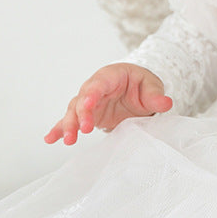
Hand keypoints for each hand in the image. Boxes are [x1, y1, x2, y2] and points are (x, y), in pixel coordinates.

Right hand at [44, 63, 171, 144]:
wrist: (137, 90)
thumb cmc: (142, 84)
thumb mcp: (152, 86)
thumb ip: (156, 95)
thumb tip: (166, 103)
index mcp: (110, 76)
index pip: (98, 85)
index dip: (91, 95)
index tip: (88, 107)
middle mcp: (95, 88)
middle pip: (82, 100)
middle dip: (79, 115)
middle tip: (81, 130)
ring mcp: (89, 103)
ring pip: (73, 112)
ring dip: (69, 125)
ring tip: (68, 140)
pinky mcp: (87, 116)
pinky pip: (70, 121)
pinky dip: (59, 129)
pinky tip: (50, 139)